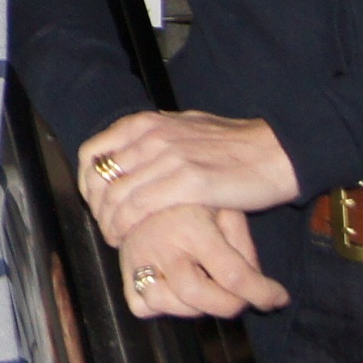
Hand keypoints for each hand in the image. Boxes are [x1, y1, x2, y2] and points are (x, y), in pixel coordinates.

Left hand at [79, 110, 301, 241]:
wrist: (274, 152)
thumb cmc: (233, 144)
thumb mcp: (182, 128)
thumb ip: (154, 137)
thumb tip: (130, 149)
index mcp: (146, 123)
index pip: (92, 154)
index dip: (87, 185)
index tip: (96, 205)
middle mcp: (151, 137)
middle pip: (100, 179)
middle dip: (98, 210)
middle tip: (107, 229)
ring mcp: (169, 158)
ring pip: (117, 197)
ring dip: (111, 224)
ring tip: (118, 239)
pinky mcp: (189, 182)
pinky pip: (141, 208)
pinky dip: (129, 227)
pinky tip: (134, 240)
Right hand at [116, 203, 288, 319]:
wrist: (142, 182)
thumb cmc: (193, 197)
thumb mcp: (226, 209)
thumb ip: (243, 245)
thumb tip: (255, 282)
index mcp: (191, 226)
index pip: (234, 275)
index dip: (263, 293)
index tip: (279, 297)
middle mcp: (161, 244)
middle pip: (196, 296)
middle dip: (228, 305)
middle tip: (240, 296)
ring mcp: (137, 258)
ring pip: (166, 303)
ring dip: (194, 306)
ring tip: (207, 287)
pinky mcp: (122, 269)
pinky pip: (141, 306)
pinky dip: (161, 305)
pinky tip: (176, 288)